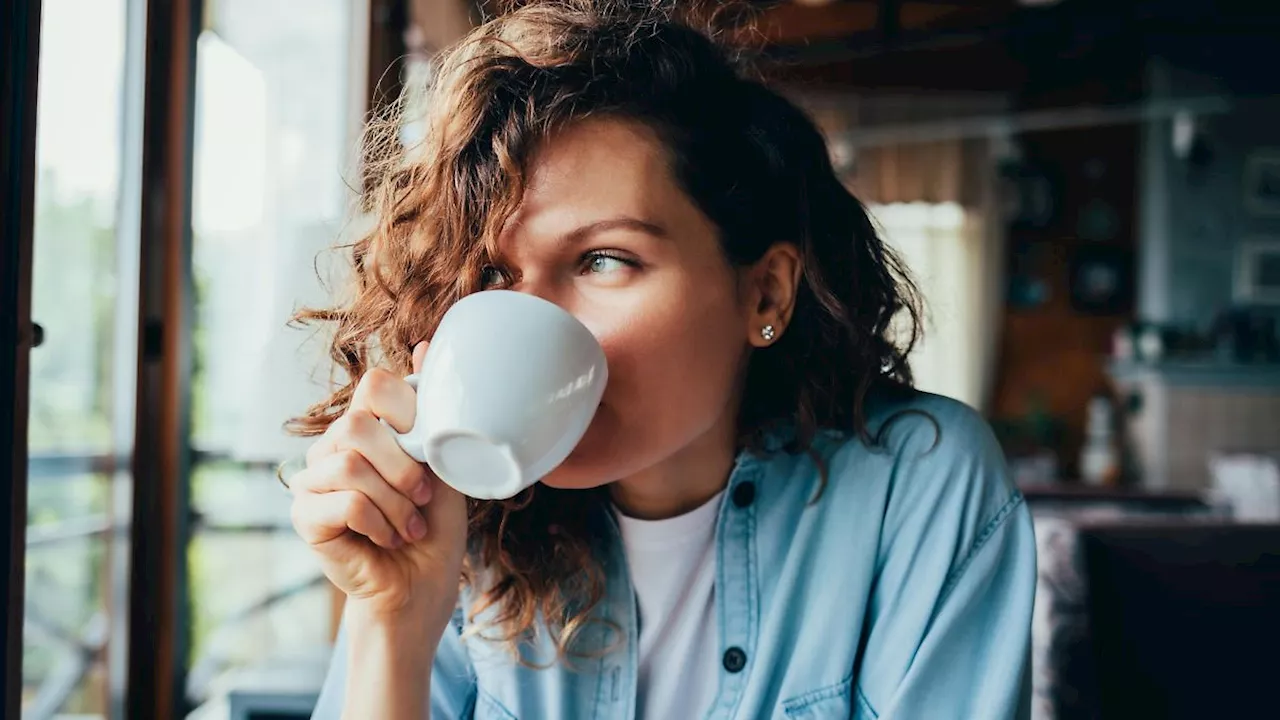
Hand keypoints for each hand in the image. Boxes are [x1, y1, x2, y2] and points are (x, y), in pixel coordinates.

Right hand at [289, 342, 467, 627]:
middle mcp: (333, 446)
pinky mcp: (305, 515)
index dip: (408, 412)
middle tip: (423, 498)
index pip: (374, 385)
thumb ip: (432, 411)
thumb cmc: (435, 525)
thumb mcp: (444, 461)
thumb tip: (426, 344)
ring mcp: (312, 479)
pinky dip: (378, 522)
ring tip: (409, 525)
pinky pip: (342, 501)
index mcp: (367, 427)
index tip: (429, 451)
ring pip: (350, 464)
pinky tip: (388, 538)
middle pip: (358, 424)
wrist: (422, 585)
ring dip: (394, 502)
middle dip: (403, 466)